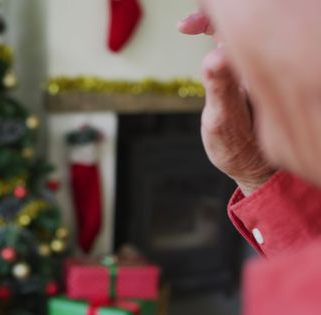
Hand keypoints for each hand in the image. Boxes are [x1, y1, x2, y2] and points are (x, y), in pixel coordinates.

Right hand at [178, 11, 274, 194]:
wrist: (254, 166)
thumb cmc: (240, 146)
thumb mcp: (223, 120)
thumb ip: (220, 87)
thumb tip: (214, 57)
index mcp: (260, 70)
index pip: (238, 28)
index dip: (210, 19)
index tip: (183, 27)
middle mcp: (262, 65)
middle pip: (239, 24)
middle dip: (210, 17)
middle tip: (185, 26)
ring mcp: (254, 68)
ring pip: (238, 31)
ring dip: (213, 23)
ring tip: (188, 27)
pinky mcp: (246, 73)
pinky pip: (235, 41)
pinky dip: (216, 33)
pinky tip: (202, 38)